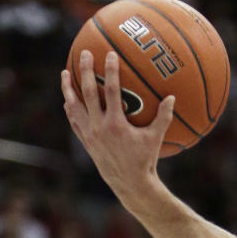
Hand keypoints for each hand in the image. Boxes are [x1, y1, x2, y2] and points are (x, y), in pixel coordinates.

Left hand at [60, 50, 174, 201]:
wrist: (129, 183)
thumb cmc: (145, 160)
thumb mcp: (156, 138)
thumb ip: (164, 117)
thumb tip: (171, 97)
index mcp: (116, 124)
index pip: (111, 91)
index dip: (110, 72)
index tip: (110, 55)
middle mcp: (99, 127)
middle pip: (88, 93)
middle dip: (85, 72)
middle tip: (84, 54)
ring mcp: (89, 134)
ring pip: (74, 107)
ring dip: (68, 89)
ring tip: (64, 73)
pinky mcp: (86, 141)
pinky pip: (74, 121)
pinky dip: (70, 109)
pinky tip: (68, 100)